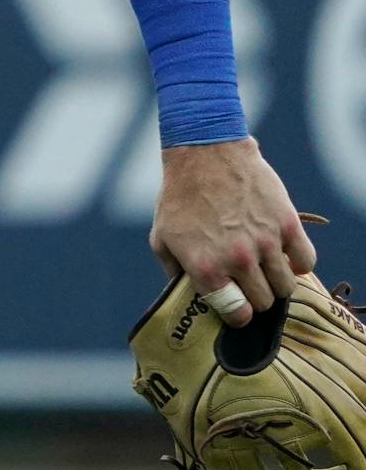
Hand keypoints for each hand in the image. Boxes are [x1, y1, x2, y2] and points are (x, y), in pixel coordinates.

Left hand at [151, 138, 315, 326]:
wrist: (204, 154)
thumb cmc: (180, 197)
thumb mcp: (162, 238)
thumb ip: (176, 273)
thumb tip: (190, 298)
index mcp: (206, 267)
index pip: (236, 314)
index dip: (237, 315)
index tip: (237, 308)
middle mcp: (238, 259)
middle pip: (263, 302)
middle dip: (255, 297)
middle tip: (248, 283)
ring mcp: (266, 242)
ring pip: (286, 287)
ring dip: (276, 282)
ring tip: (264, 268)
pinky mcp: (287, 224)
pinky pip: (306, 262)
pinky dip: (298, 263)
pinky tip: (282, 255)